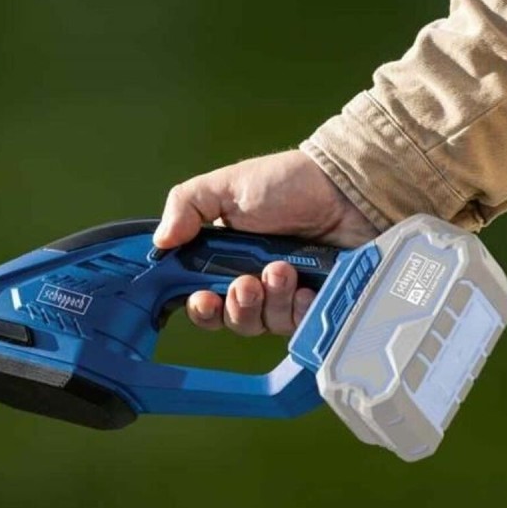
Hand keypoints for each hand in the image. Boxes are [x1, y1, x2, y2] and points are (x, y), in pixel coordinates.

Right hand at [153, 150, 377, 336]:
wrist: (345, 187)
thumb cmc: (287, 183)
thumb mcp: (228, 186)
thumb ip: (187, 205)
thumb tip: (160, 242)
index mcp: (227, 257)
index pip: (204, 298)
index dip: (201, 308)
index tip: (203, 299)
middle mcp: (256, 280)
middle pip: (234, 319)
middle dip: (237, 306)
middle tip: (248, 282)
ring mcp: (289, 293)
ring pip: (267, 323)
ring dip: (271, 300)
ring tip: (283, 270)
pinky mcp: (320, 300)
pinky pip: (302, 325)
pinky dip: (301, 311)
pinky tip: (307, 289)